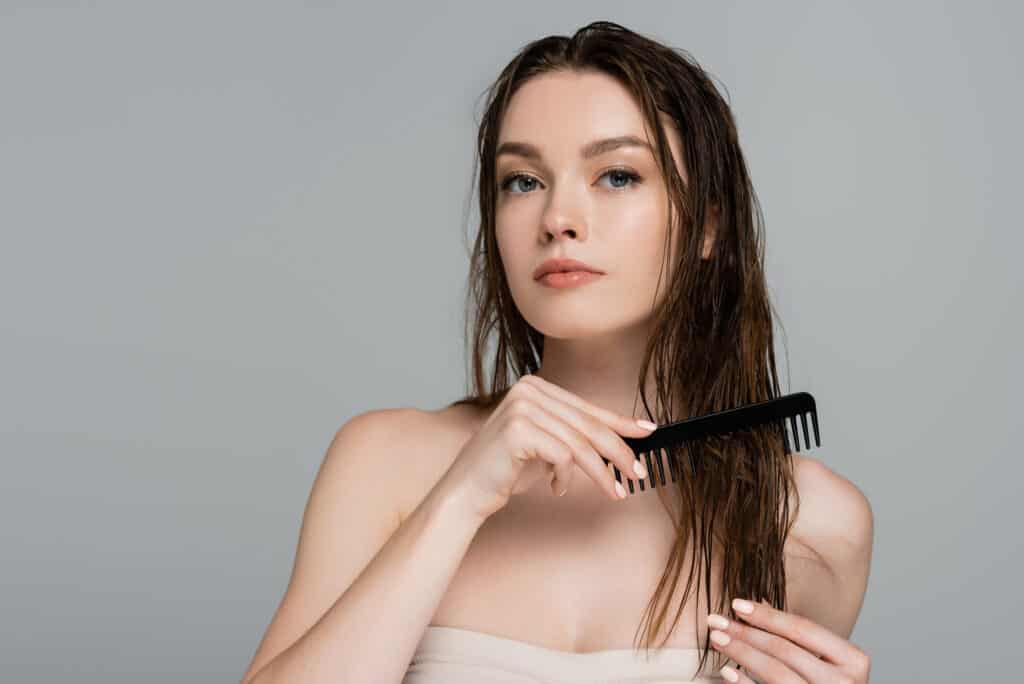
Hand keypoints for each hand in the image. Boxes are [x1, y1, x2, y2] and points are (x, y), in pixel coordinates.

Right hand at [441, 374, 656, 520]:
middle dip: (618, 451)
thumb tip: (622, 439)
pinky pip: (562, 456)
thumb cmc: (507, 470)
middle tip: (638, 472)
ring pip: (579, 443)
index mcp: (535, 387)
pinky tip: (556, 488)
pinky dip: (565, 477)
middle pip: (587, 425)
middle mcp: (528, 390)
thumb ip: (576, 436)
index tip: (648, 432)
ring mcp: (521, 407)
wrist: (466, 491)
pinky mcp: (518, 429)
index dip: (620, 422)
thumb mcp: (548, 448)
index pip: (587, 408)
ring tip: (614, 491)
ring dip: (601, 472)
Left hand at [707, 598, 869, 683]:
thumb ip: (799, 638)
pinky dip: (745, 683)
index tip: (736, 604)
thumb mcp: (827, 661)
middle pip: (785, 650)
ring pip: (776, 672)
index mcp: (853, 660)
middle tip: (716, 621)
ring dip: (741, 652)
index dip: (767, 615)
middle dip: (746, 632)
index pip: (803, 629)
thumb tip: (758, 605)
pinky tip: (727, 671)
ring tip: (717, 639)